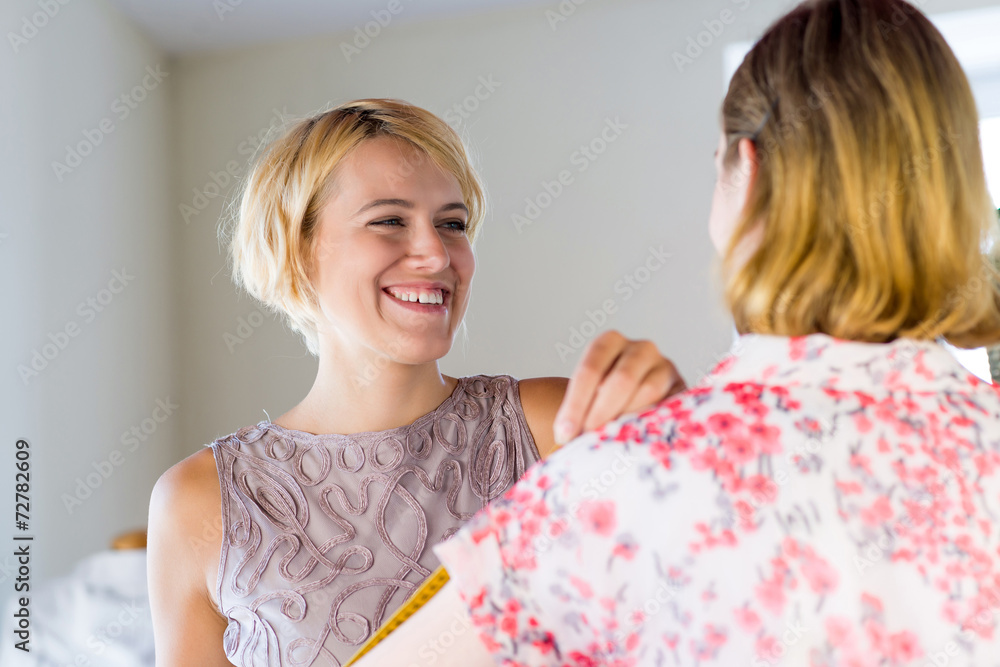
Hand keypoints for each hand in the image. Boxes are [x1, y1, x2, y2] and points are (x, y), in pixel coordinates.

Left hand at [554, 331, 685, 443]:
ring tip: (610, 440)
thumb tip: (566, 439)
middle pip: (622, 379)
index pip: (590, 368)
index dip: (575, 403)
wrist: (634, 402)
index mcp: (610, 342)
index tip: (564, 434)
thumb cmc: (602, 400)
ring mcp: (666, 367)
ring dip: (627, 419)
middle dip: (601, 412)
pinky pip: (670, 406)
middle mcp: (641, 348)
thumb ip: (579, 409)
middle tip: (588, 439)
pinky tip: (637, 439)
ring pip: (648, 391)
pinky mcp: (685, 389)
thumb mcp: (588, 396)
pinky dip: (652, 423)